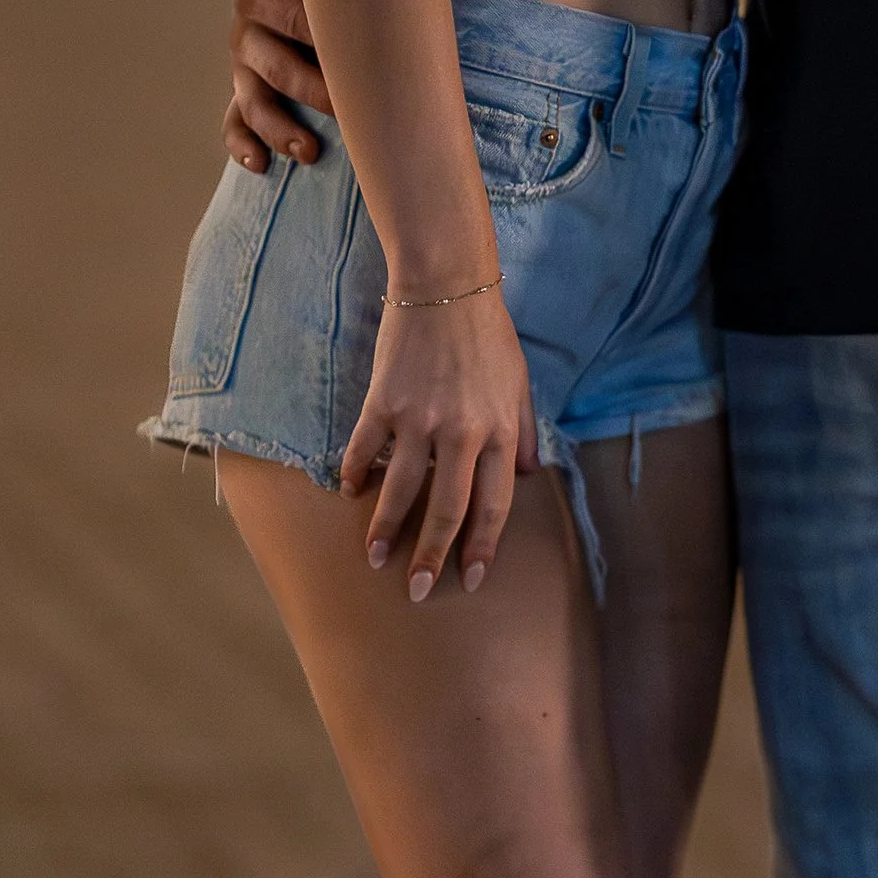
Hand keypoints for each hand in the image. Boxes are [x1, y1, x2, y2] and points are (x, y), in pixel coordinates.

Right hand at [224, 0, 332, 172]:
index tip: (358, 57)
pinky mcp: (245, 87)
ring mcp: (244, 60)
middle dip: (312, 91)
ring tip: (309, 151)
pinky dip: (242, 144)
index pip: (293, 15)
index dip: (323, 38)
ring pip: (254, 100)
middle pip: (276, 65)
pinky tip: (260, 164)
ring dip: (280, 128)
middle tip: (348, 109)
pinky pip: (235, 120)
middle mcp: (248, 25)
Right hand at [340, 289, 537, 598]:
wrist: (446, 285)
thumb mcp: (519, 384)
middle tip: (418, 592)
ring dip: (385, 529)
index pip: (492, 505)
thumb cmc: (488, 335)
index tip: (472, 578)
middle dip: (432, 556)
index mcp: (497, 433)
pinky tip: (348, 492)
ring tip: (376, 559)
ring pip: (400, 489)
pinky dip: (354, 473)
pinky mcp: (382, 401)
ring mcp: (418, 419)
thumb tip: (528, 476)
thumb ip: (522, 433)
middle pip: (446, 510)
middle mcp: (460, 433)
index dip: (482, 546)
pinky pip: (364, 448)